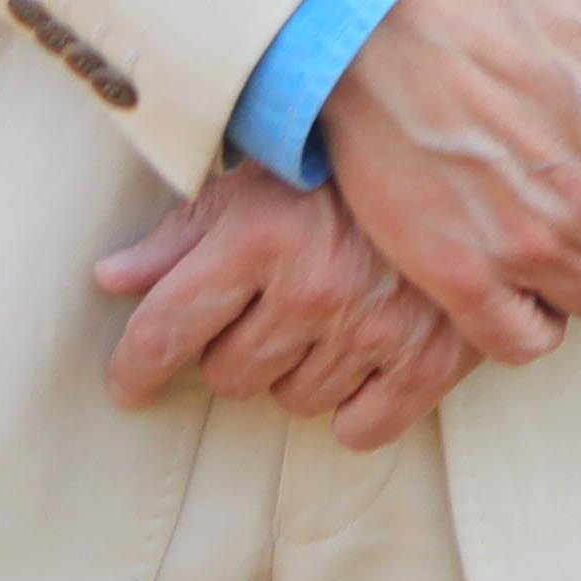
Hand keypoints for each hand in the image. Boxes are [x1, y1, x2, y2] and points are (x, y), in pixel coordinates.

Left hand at [95, 162, 474, 448]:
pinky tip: (363, 361)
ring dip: (298, 370)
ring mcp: (374, 328)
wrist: (471, 152)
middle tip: (273, 305)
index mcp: (261, 235)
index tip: (129, 383)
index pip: (167, 330)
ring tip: (329, 316)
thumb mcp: (258, 178)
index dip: (134, 366)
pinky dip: (355, 407)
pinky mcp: (431, 359)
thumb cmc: (350, 163)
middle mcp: (313, 287)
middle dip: (236, 348)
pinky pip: (361, 428)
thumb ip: (181, 234)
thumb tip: (109, 280)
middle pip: (228, 375)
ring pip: (292, 401)